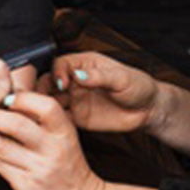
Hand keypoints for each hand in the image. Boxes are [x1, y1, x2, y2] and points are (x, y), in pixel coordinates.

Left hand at [0, 91, 104, 189]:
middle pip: (17, 125)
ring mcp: (38, 169)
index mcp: (64, 132)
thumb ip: (41, 122)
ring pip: (1, 146)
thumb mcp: (64, 138)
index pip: (46, 107)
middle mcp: (53, 149)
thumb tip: (7, 101)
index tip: (7, 98)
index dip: (23, 98)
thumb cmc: (68, 166)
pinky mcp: (25, 186)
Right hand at [37, 52, 159, 134]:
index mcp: (85, 64)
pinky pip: (59, 119)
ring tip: (42, 114)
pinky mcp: (77, 117)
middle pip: (49, 81)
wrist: (148, 110)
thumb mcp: (122, 78)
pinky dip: (52, 122)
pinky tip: (51, 125)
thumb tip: (79, 74)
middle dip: (42, 90)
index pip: (60, 64)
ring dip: (43, 106)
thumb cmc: (138, 87)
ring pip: (50, 100)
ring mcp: (75, 99)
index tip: (62, 84)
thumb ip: (99, 76)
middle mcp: (76, 81)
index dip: (56, 73)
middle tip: (41, 100)